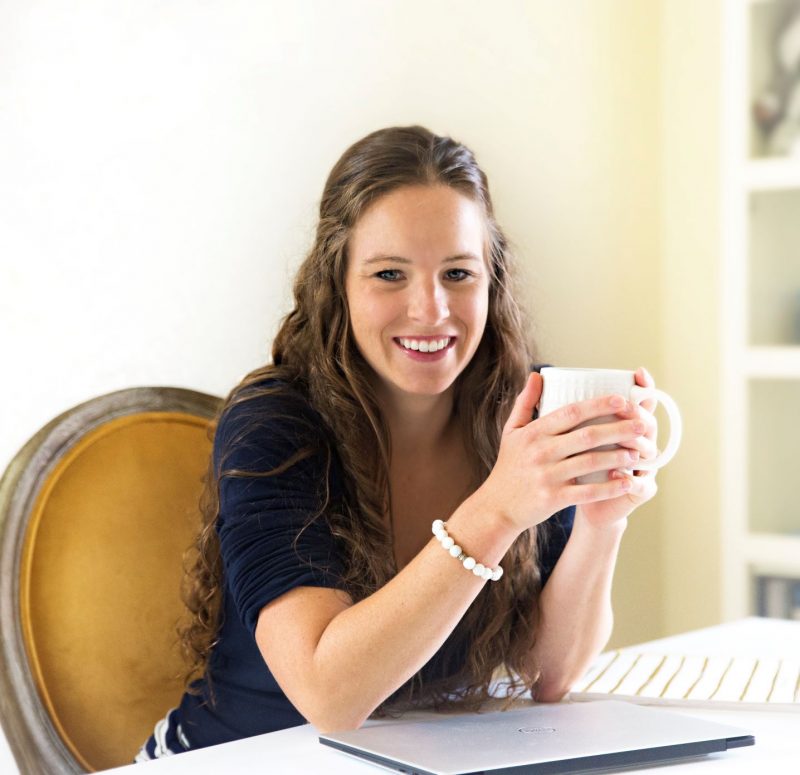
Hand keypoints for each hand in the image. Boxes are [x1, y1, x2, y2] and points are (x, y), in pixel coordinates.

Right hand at [477, 369, 655, 533]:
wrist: (497, 506)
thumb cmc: (508, 466)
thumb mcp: (511, 431)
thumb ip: (525, 402)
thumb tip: (537, 374)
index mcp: (534, 432)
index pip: (572, 412)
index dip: (599, 405)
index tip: (622, 400)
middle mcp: (541, 451)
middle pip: (587, 436)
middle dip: (618, 429)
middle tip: (642, 425)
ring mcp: (547, 475)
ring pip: (590, 462)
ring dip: (618, 456)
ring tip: (638, 452)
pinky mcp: (553, 498)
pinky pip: (587, 492)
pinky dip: (609, 487)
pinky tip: (626, 482)